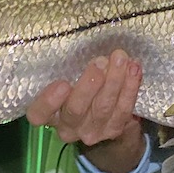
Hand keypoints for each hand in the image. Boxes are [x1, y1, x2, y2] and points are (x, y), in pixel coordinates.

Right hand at [25, 49, 142, 146]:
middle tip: (100, 62)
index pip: (39, 114)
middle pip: (76, 110)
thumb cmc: (77, 86)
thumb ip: (67, 68)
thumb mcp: (67, 77)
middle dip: (89, 85)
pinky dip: (130, 88)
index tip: (63, 84)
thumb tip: (80, 41)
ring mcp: (92, 131)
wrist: (104, 115)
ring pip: (103, 108)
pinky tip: (134, 69)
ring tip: (120, 58)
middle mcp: (68, 127)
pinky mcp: (114, 129)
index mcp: (49, 114)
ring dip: (114, 81)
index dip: (49, 102)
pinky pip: (123, 109)